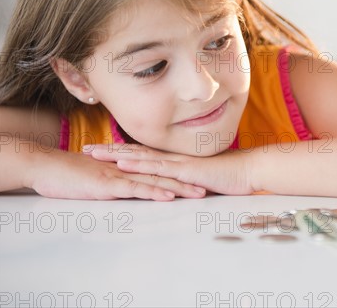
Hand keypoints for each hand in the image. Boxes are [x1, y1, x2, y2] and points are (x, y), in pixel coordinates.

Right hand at [28, 149, 205, 200]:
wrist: (46, 166)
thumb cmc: (69, 173)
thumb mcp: (98, 177)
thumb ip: (115, 179)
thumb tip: (128, 186)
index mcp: (127, 167)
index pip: (159, 171)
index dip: (180, 175)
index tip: (200, 180)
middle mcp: (128, 169)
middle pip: (164, 175)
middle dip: (188, 182)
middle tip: (210, 187)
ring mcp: (120, 175)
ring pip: (155, 181)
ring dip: (178, 188)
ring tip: (199, 193)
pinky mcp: (108, 184)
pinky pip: (135, 188)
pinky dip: (153, 192)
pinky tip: (168, 196)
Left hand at [86, 143, 254, 195]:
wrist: (249, 170)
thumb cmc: (230, 176)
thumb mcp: (203, 180)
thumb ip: (188, 181)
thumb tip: (178, 188)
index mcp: (176, 160)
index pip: (144, 154)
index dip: (122, 151)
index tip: (102, 151)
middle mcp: (173, 158)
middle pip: (136, 152)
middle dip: (110, 150)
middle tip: (86, 149)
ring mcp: (178, 162)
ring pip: (141, 157)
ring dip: (116, 155)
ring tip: (95, 153)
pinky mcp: (185, 171)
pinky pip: (158, 167)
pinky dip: (138, 164)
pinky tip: (122, 163)